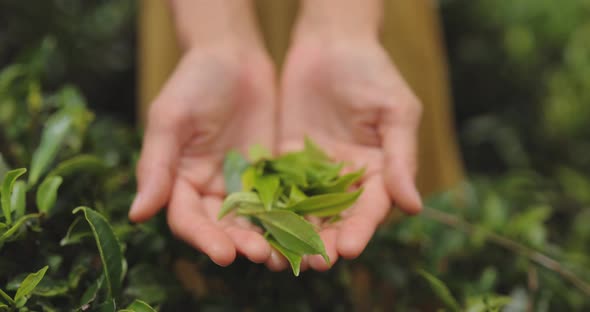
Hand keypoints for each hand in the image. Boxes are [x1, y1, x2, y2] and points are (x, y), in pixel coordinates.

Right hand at [129, 45, 275, 266]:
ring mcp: (241, 183)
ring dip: (267, 237)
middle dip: (240, 243)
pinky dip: (289, 215)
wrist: (233, 55)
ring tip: (284, 251)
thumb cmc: (194, 81)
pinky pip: (278, 199)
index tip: (224, 254)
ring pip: (253, 220)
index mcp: (179, 181)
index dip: (204, 239)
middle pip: (223, 227)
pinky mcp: (268, 173)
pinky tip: (304, 227)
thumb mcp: (170, 119)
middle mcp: (209, 189)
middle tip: (261, 256)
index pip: (188, 220)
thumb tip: (136, 214)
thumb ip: (156, 166)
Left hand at [273, 34, 422, 270]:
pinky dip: (270, 209)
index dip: (361, 229)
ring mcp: (314, 172)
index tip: (349, 248)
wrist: (331, 43)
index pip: (371, 209)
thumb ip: (401, 158)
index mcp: (379, 172)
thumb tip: (414, 206)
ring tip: (284, 255)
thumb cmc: (372, 72)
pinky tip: (258, 226)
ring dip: (294, 234)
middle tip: (314, 262)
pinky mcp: (286, 161)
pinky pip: (278, 189)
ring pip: (304, 211)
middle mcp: (346, 179)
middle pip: (336, 219)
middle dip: (325, 241)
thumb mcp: (396, 111)